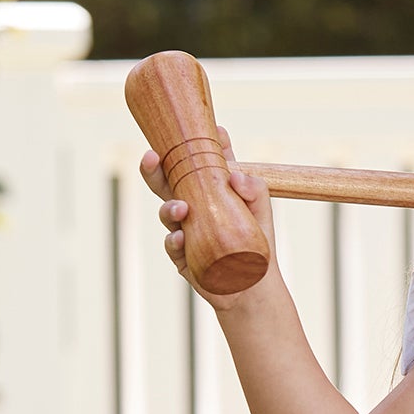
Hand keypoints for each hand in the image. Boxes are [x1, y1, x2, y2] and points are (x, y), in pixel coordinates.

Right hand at [139, 128, 276, 304]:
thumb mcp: (262, 209)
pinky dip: (174, 240)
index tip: (208, 130)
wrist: (254, 283)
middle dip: (154, 167)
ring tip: (180, 209)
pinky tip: (181, 238)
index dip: (199, 142)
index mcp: (210, 187)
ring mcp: (183, 229)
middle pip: (166, 180)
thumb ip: (254, 188)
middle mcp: (192, 204)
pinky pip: (171, 244)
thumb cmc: (258, 241)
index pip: (200, 159)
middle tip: (151, 155)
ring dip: (168, 208)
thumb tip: (234, 175)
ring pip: (166, 212)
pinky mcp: (181, 255)